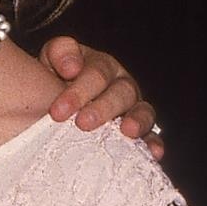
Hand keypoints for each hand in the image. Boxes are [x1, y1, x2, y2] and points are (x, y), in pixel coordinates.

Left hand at [37, 35, 162, 152]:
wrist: (55, 103)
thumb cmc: (54, 83)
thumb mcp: (52, 60)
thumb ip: (60, 53)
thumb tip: (72, 67)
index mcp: (101, 67)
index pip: (96, 73)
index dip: (78, 92)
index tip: (58, 111)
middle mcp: (121, 85)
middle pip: (120, 92)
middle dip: (102, 108)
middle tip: (83, 123)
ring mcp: (133, 108)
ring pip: (143, 111)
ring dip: (137, 121)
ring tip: (127, 131)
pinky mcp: (140, 131)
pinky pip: (151, 136)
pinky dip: (153, 143)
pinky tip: (154, 152)